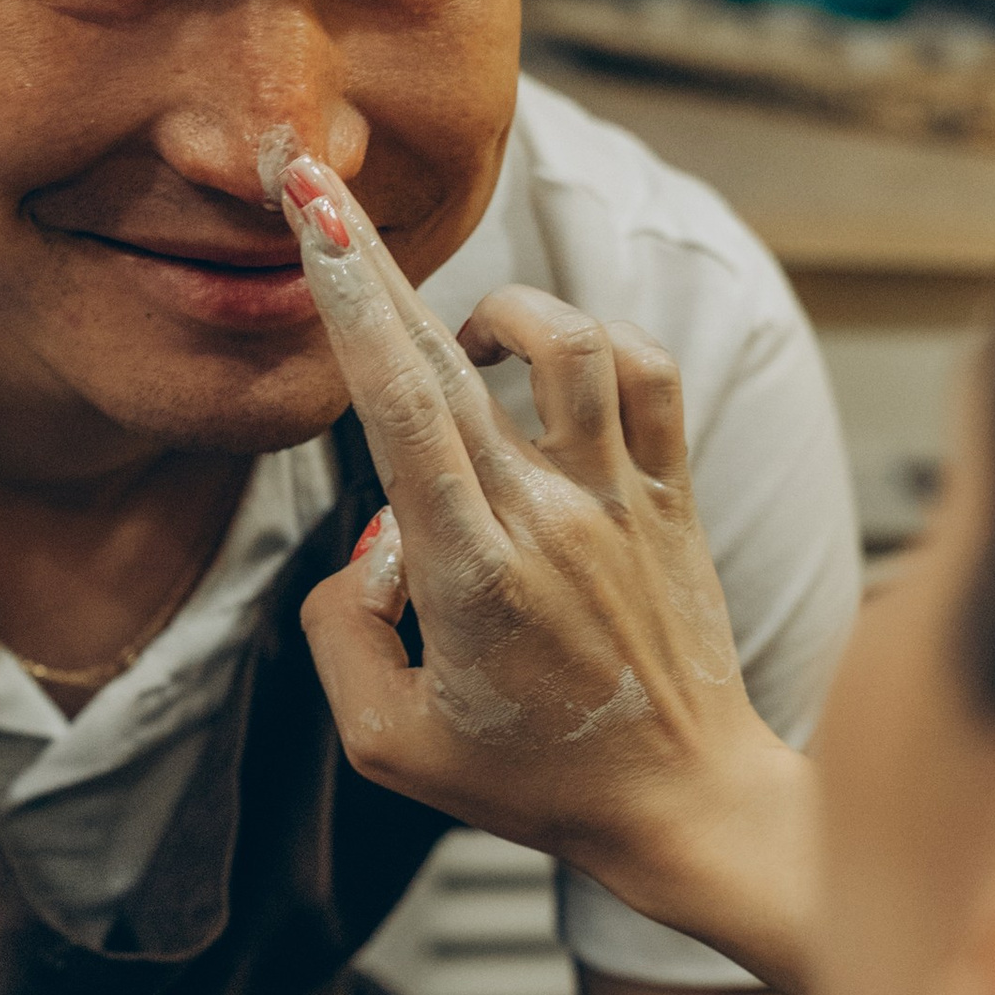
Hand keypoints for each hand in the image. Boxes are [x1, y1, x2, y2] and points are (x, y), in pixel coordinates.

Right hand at [277, 150, 820, 994]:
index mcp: (471, 573)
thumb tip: (366, 547)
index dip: (354, 304)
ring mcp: (622, 502)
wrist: (683, 801)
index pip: (400, 408)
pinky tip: (558, 363)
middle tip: (319, 193)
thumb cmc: (533, 781)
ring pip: (572, 347)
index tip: (311, 223)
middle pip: (451, 360)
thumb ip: (339, 634)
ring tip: (468, 335)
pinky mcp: (674, 501)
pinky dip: (604, 342)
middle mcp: (549, 518)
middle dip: (377, 267)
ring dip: (507, 311)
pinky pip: (652, 379)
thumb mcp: (387, 743)